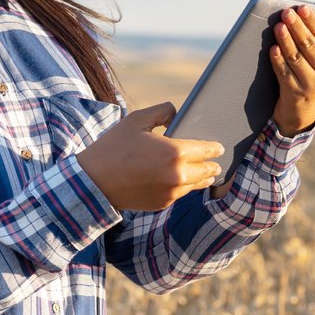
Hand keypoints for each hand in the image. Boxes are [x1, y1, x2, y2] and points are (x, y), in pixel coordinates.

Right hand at [76, 101, 225, 210]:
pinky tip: (180, 180)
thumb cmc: (114, 148)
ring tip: (205, 173)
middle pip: (208, 171)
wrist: (94, 182)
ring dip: (201, 177)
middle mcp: (178, 175)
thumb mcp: (137, 120)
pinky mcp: (163, 203)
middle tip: (215, 161)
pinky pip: (180, 193)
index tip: (219, 147)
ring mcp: (172, 192)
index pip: (207, 150)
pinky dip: (183, 186)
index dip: (215, 148)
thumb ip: (162, 111)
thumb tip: (177, 113)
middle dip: (213, 165)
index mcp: (175, 152)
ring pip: (197, 185)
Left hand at [269, 5, 314, 133]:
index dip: (311, 20)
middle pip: (308, 44)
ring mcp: (311, 82)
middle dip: (296, 27)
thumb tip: (293, 17)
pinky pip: (284, 73)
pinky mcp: (295, 92)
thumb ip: (309, 39)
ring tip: (278, 27)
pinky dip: (278, 60)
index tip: (302, 7)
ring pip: (296, 57)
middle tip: (286, 13)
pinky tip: (273, 49)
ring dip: (286, 41)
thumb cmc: (307, 73)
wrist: (304, 109)